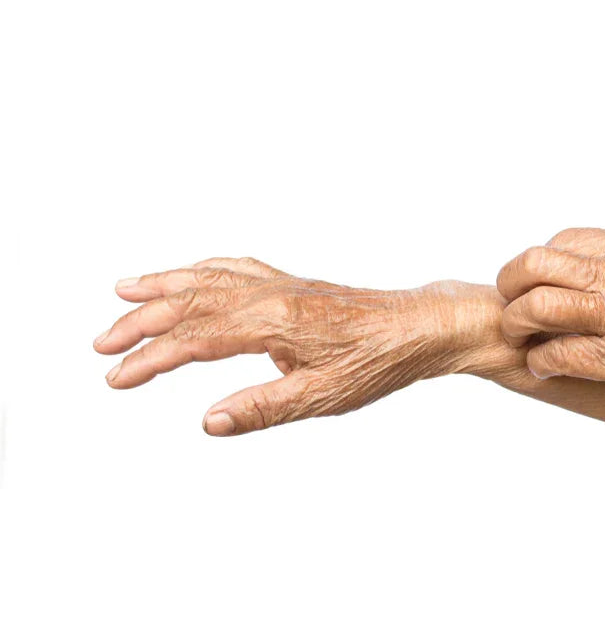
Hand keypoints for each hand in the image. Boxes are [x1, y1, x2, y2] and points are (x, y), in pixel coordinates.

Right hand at [94, 257, 492, 435]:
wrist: (418, 327)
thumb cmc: (377, 362)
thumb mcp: (321, 396)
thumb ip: (262, 408)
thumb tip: (207, 422)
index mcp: (271, 322)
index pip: (194, 340)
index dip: (150, 360)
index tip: (116, 379)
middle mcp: (270, 294)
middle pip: (189, 301)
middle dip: (140, 322)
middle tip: (101, 344)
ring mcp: (281, 284)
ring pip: (209, 276)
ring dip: (163, 283)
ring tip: (124, 288)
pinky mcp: (293, 284)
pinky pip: (237, 266)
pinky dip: (204, 267)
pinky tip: (193, 272)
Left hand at [496, 228, 604, 407]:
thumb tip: (591, 268)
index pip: (564, 240)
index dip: (541, 263)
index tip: (538, 283)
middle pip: (537, 263)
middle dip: (511, 283)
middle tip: (510, 303)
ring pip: (540, 306)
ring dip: (517, 322)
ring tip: (519, 335)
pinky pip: (560, 355)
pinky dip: (542, 361)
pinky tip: (544, 366)